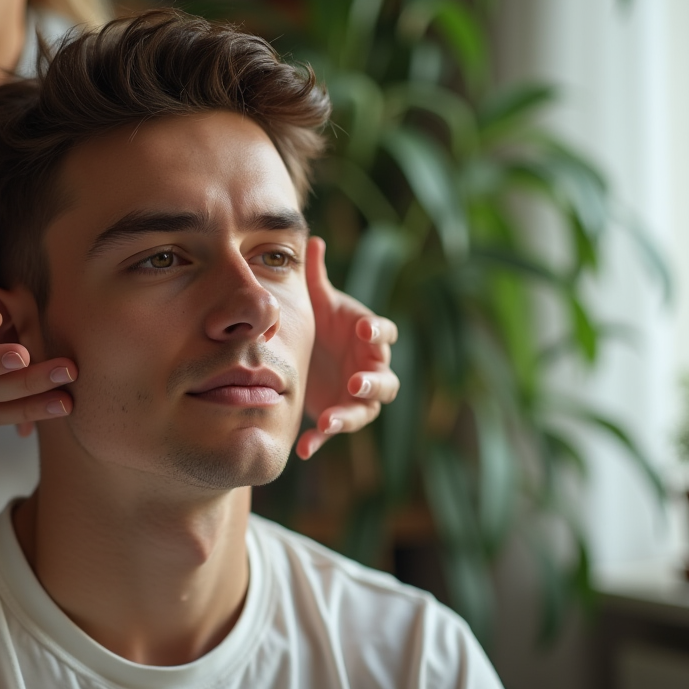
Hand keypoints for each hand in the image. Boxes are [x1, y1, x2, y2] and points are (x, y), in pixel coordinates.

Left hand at [297, 237, 399, 459]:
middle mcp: (371, 367)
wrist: (311, 358)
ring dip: (350, 416)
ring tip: (330, 421)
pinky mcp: (339, 415)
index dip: (378, 332)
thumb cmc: (321, 324)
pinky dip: (320, 441)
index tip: (365, 330)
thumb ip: (316, 276)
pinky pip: (333, 431)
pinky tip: (303, 449)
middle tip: (357, 383)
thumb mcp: (316, 303)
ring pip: (366, 411)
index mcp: (369, 337)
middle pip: (386, 380)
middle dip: (373, 383)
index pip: (385, 333)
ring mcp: (358, 396)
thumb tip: (313, 239)